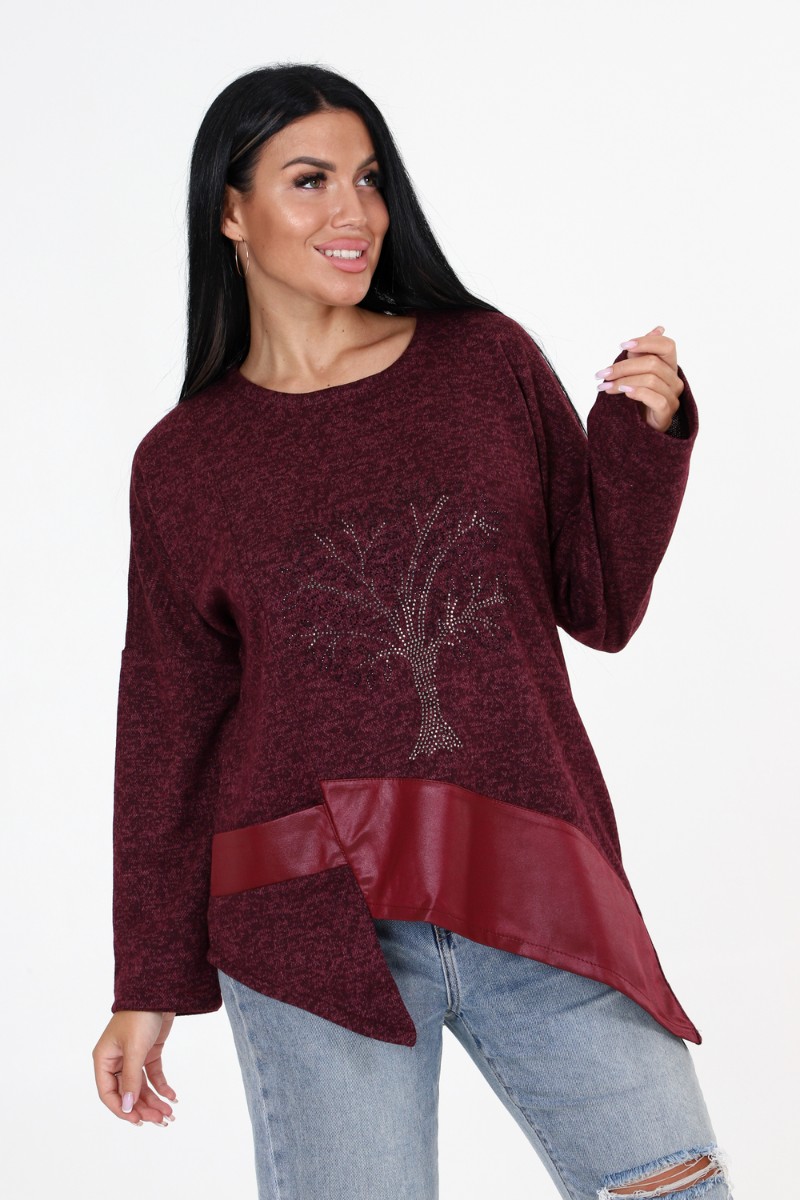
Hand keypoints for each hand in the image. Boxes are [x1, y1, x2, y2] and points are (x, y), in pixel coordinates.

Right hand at [92, 1010, 177, 1126]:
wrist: (158, 991)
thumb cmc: (139, 1016)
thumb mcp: (134, 1049)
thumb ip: (131, 1079)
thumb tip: (128, 1108)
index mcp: (104, 1060)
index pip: (108, 1093)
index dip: (122, 1109)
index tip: (138, 1120)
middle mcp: (116, 1061)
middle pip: (127, 1092)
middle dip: (143, 1107)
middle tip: (160, 1120)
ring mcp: (133, 1057)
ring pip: (141, 1087)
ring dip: (154, 1100)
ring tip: (169, 1114)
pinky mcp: (149, 1052)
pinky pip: (153, 1075)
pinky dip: (162, 1087)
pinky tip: (172, 1097)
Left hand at [595, 324, 684, 433]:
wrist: (641, 426)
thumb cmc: (639, 397)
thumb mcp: (638, 371)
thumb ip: (644, 352)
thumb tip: (659, 328)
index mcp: (669, 365)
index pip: (667, 345)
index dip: (646, 342)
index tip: (623, 346)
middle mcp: (675, 379)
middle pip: (652, 363)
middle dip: (623, 367)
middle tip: (603, 373)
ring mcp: (673, 396)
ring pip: (651, 379)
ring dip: (623, 381)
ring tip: (605, 386)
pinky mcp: (667, 413)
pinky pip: (656, 398)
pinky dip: (637, 392)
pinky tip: (624, 393)